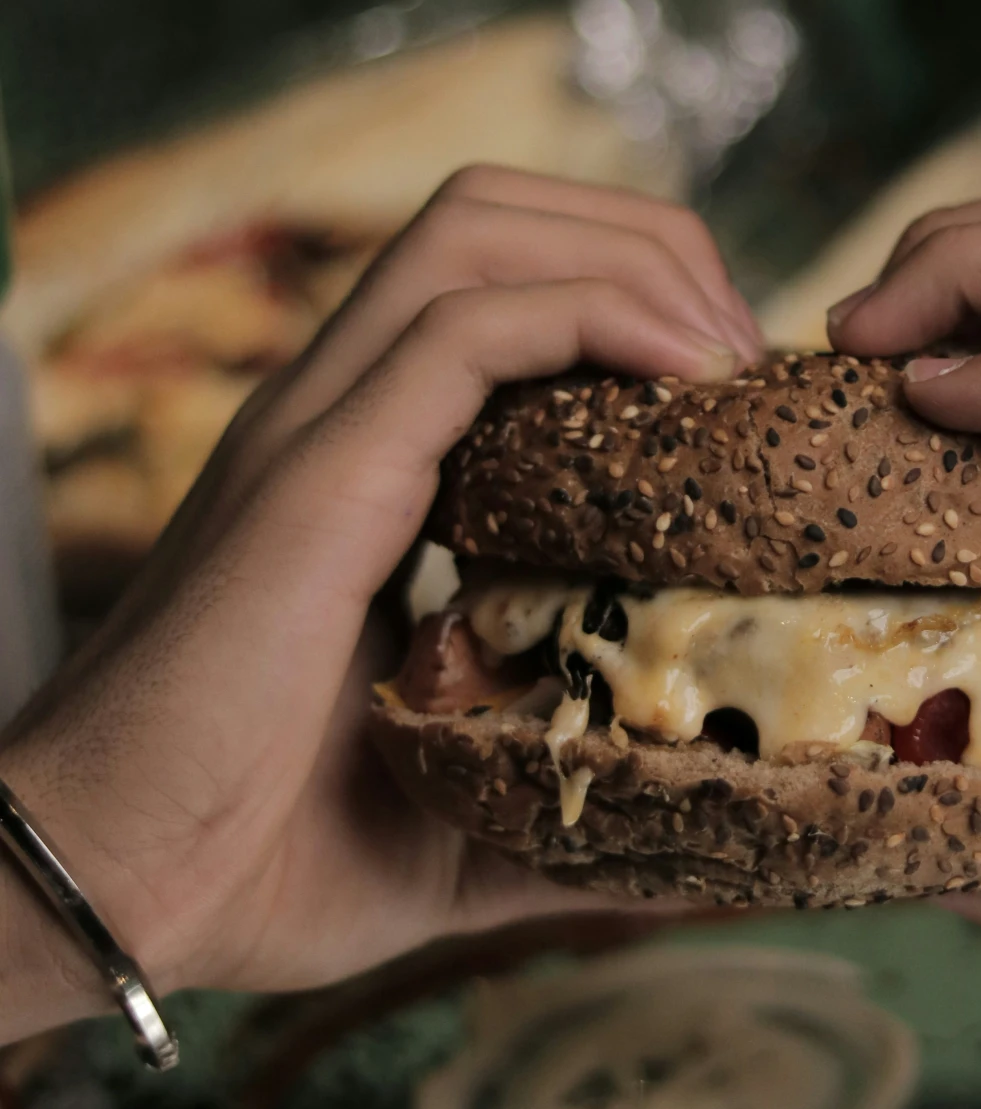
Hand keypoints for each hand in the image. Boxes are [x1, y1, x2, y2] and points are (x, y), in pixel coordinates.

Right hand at [0, 169, 759, 1042]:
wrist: (104, 894)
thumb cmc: (259, 865)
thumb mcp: (464, 819)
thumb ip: (573, 800)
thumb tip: (703, 847)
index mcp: (365, 463)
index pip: (500, 287)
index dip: (637, 302)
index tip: (739, 405)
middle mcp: (336, 412)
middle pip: (499, 214)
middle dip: (650, 245)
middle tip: (748, 365)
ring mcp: (318, 427)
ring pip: (480, 228)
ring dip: (634, 263)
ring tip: (726, 365)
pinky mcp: (320, 471)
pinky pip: (467, 324)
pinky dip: (595, 314)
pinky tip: (684, 381)